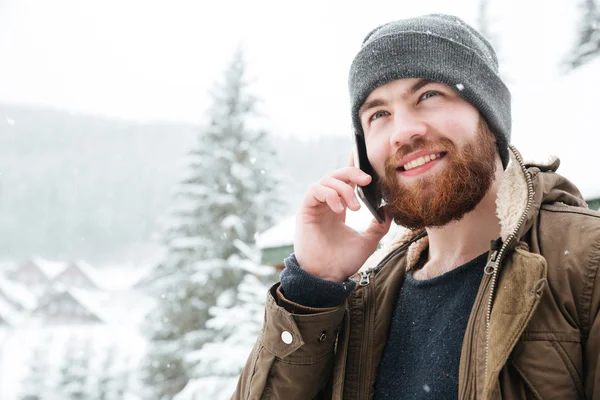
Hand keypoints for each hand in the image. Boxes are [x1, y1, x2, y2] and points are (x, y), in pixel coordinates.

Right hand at [293, 153, 391, 281]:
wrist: (327, 276)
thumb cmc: (344, 261)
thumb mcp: (368, 241)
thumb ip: (379, 225)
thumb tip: (390, 210)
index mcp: (339, 209)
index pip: (346, 181)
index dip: (356, 172)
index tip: (372, 176)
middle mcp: (326, 204)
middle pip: (336, 175)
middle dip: (352, 173)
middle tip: (367, 181)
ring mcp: (315, 206)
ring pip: (326, 179)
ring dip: (343, 189)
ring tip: (354, 208)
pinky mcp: (305, 210)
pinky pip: (315, 190)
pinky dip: (329, 194)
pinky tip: (340, 210)